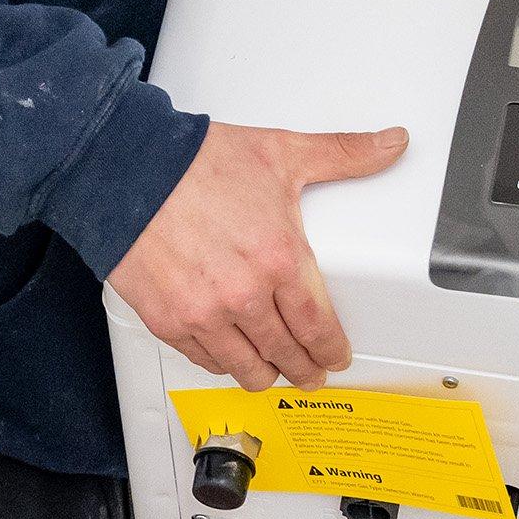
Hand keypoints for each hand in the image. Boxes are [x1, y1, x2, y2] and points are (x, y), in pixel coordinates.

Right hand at [105, 123, 406, 389]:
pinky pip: (205, 359)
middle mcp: (244, 294)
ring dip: (265, 374)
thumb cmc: (196, 161)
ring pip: (247, 368)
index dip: (331, 350)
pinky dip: (221, 362)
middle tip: (311, 373)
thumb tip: (391, 144)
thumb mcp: (280, 152)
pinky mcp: (168, 320)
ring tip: (272, 372)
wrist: (126, 168)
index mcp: (279, 258)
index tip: (335, 356)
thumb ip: (342, 154)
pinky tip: (228, 357)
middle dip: (304, 369)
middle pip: (286, 355)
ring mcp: (204, 313)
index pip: (318, 326)